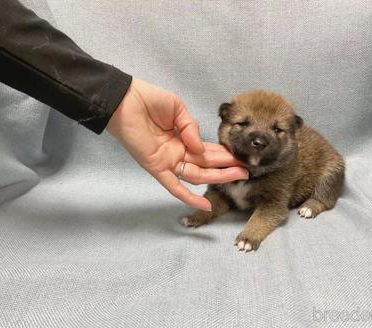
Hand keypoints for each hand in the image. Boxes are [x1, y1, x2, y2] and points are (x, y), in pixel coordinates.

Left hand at [106, 78, 247, 210]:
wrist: (125, 100)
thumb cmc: (149, 100)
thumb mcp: (178, 108)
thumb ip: (192, 128)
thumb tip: (201, 149)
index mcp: (183, 138)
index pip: (208, 150)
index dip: (225, 154)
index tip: (241, 156)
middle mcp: (178, 153)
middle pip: (207, 164)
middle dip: (227, 167)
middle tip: (247, 169)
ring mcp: (168, 162)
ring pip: (198, 175)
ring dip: (218, 177)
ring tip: (240, 176)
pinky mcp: (157, 168)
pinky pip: (174, 186)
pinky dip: (188, 197)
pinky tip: (204, 206)